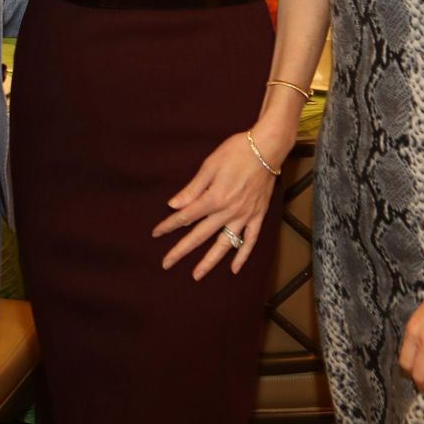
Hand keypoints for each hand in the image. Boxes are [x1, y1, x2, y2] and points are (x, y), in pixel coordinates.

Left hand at [152, 131, 276, 278]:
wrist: (267, 148)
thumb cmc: (237, 151)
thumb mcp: (210, 165)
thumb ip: (192, 188)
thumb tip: (174, 205)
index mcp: (214, 198)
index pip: (186, 217)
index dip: (169, 225)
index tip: (156, 233)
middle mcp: (228, 211)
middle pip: (200, 235)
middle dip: (181, 250)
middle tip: (166, 263)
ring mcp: (244, 216)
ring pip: (224, 244)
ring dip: (209, 261)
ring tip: (196, 275)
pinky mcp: (258, 215)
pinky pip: (250, 241)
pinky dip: (242, 256)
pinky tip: (234, 269)